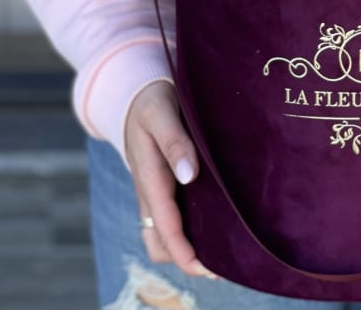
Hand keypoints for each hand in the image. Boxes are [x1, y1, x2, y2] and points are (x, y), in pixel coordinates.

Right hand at [124, 80, 213, 276]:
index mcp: (149, 178)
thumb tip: (188, 175)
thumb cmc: (151, 99)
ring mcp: (154, 189)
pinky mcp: (161, 182)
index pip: (165, 229)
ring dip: (187, 244)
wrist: (135, 91)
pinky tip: (215, 219)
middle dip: (187, 258)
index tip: (211, 268)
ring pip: (164, 233)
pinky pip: (171, 215)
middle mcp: (150, 191)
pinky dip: (188, 227)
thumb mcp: (160, 112)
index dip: (185, 254)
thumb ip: (174, 141)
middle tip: (225, 261)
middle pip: (161, 243)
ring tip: (224, 246)